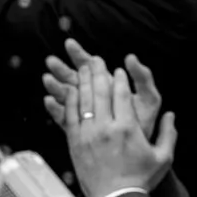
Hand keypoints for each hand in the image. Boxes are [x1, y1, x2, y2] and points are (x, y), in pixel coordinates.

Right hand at [43, 40, 164, 140]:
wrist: (140, 152)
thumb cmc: (145, 123)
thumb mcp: (149, 98)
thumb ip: (143, 78)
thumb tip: (131, 57)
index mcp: (108, 86)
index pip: (91, 67)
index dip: (80, 55)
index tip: (69, 44)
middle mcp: (94, 98)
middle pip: (74, 79)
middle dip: (62, 68)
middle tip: (51, 60)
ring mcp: (86, 113)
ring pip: (67, 96)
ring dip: (56, 86)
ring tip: (47, 79)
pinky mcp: (79, 129)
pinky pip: (65, 117)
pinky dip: (56, 110)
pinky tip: (49, 102)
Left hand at [44, 58, 176, 196]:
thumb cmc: (140, 180)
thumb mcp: (163, 158)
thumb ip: (169, 134)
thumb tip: (172, 115)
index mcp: (128, 128)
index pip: (122, 95)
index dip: (119, 79)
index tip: (119, 69)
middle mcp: (106, 127)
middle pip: (100, 92)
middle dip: (99, 72)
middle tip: (97, 60)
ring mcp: (88, 134)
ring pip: (84, 100)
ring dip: (83, 81)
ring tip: (83, 67)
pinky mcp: (74, 141)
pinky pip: (70, 115)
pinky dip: (70, 100)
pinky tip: (71, 89)